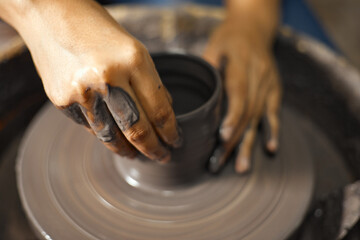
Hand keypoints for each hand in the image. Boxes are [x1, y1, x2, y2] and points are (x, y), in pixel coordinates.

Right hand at [5, 0, 180, 161]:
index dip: (171, 132)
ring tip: (137, 154)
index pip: (159, 110)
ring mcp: (82, 92)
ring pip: (111, 136)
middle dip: (154, 150)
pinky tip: (113, 136)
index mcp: (133, 61)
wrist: (50, 13)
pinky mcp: (62, 101)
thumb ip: (149, 82)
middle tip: (162, 157)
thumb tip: (164, 113)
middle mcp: (108, 78)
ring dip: (128, 150)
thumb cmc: (98, 30)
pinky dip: (105, 134)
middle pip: (137, 130)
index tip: (176, 142)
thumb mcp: (134, 49)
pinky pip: (91, 127)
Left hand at [204, 1, 281, 172]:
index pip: (238, 94)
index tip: (223, 138)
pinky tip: (269, 148)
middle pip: (247, 112)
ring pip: (259, 118)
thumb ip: (208, 70)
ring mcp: (269, 84)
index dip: (232, 117)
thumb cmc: (229, 37)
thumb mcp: (214, 46)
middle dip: (233, 140)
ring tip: (241, 167)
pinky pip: (274, 113)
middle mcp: (259, 76)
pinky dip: (272, 131)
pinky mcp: (275, 90)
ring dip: (250, 143)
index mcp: (242, 64)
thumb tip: (197, 100)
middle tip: (218, 163)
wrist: (255, 27)